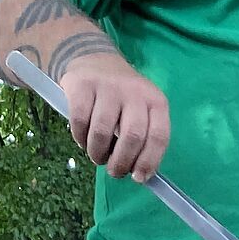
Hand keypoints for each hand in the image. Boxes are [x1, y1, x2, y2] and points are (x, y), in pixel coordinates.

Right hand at [60, 49, 170, 177]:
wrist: (94, 61)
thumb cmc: (121, 97)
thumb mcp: (141, 111)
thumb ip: (143, 138)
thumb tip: (139, 174)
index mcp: (156, 101)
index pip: (158, 136)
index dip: (149, 161)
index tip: (138, 178)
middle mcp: (135, 92)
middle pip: (132, 136)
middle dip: (121, 162)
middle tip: (114, 171)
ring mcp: (108, 87)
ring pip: (103, 132)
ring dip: (98, 153)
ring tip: (97, 156)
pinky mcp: (82, 86)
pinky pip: (80, 122)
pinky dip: (80, 138)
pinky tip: (83, 140)